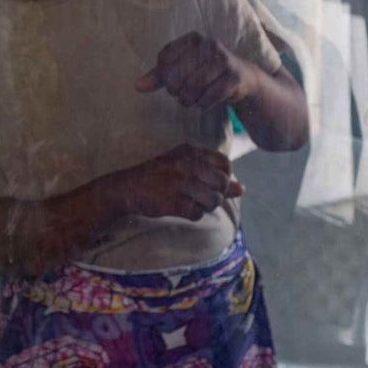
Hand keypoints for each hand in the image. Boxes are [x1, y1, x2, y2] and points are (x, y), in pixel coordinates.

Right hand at [111, 144, 243, 221]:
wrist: (125, 188)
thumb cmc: (158, 177)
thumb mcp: (185, 168)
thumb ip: (214, 177)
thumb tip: (242, 189)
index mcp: (190, 152)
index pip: (225, 164)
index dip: (224, 178)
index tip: (211, 184)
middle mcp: (186, 164)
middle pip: (222, 184)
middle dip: (217, 195)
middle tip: (201, 197)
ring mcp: (179, 183)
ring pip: (213, 200)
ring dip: (206, 207)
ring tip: (191, 203)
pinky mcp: (172, 201)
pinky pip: (197, 213)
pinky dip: (192, 214)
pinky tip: (180, 209)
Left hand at [135, 32, 257, 107]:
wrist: (241, 77)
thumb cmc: (203, 72)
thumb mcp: (179, 70)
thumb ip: (157, 76)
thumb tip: (137, 86)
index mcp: (192, 39)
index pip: (165, 60)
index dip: (164, 76)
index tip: (171, 79)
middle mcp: (208, 45)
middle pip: (176, 75)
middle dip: (175, 90)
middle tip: (181, 92)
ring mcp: (223, 60)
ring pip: (192, 87)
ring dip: (188, 99)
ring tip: (191, 97)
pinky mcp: (233, 77)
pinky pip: (208, 97)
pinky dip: (202, 103)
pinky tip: (204, 100)